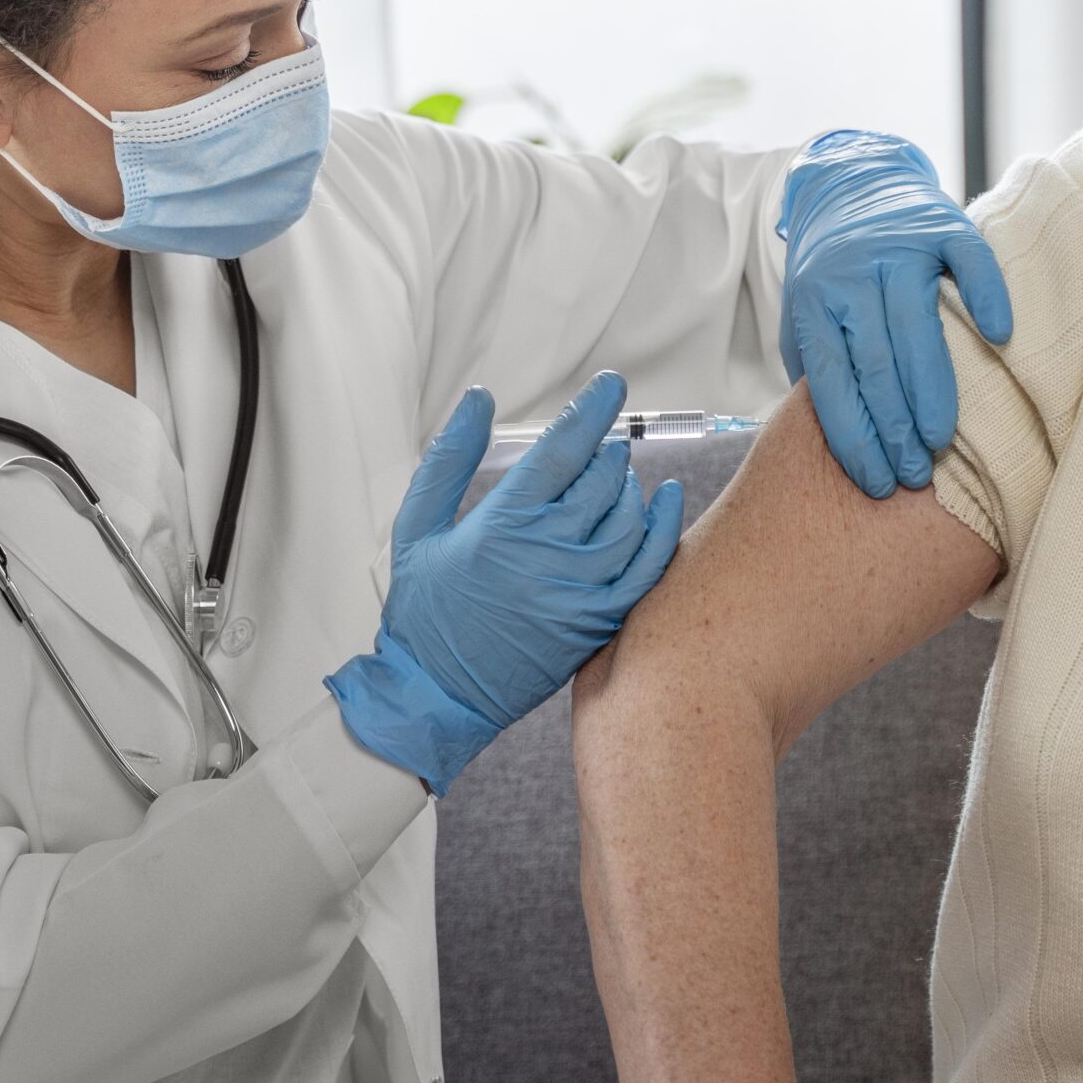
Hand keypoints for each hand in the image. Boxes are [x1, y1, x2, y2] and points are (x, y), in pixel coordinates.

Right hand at [325, 372, 681, 787]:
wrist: (437, 695)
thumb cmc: (424, 613)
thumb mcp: (417, 527)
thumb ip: (449, 458)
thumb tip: (479, 401)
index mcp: (504, 524)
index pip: (564, 449)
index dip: (592, 410)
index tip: (609, 387)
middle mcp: (548, 554)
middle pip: (601, 479)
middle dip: (605, 452)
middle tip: (599, 445)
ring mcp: (579, 590)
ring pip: (628, 517)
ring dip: (626, 486)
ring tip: (612, 477)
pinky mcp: (597, 621)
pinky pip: (646, 567)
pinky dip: (662, 528)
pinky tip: (665, 501)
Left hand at [778, 130, 1012, 498]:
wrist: (851, 185)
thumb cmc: (833, 273)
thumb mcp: (805, 317)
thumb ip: (817, 369)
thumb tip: (843, 443)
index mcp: (814, 302)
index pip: (832, 383)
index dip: (855, 438)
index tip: (877, 483)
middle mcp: (851, 273)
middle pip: (874, 363)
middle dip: (894, 428)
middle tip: (915, 473)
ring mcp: (898, 247)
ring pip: (916, 325)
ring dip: (931, 389)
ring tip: (941, 439)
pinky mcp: (942, 223)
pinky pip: (969, 262)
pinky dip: (985, 297)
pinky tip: (999, 338)